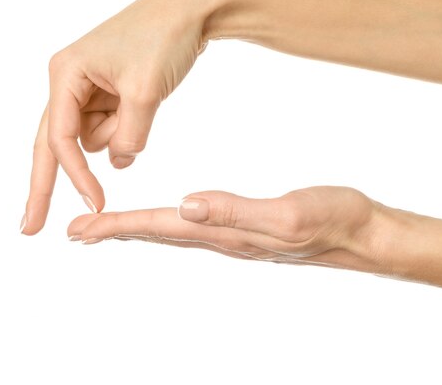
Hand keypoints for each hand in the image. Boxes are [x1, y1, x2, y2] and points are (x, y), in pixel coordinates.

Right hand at [21, 0, 215, 234]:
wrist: (192, 10)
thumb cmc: (163, 37)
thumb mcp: (144, 91)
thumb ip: (129, 137)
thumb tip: (120, 163)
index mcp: (65, 73)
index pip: (60, 137)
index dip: (76, 175)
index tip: (95, 205)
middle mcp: (70, 81)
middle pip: (55, 144)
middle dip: (50, 183)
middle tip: (29, 228)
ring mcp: (90, 88)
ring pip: (96, 138)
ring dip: (122, 135)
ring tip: (145, 98)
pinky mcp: (110, 93)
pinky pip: (114, 127)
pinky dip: (131, 129)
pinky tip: (146, 103)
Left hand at [66, 186, 383, 271]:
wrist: (365, 233)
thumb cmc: (333, 220)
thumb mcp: (287, 213)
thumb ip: (236, 211)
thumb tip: (184, 204)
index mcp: (226, 233)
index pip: (160, 228)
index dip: (118, 226)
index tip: (78, 230)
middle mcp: (223, 238)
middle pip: (158, 234)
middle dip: (115, 232)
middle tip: (77, 232)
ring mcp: (236, 236)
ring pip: (174, 232)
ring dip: (138, 228)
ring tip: (110, 227)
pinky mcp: (248, 228)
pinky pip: (196, 226)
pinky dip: (169, 222)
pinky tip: (171, 218)